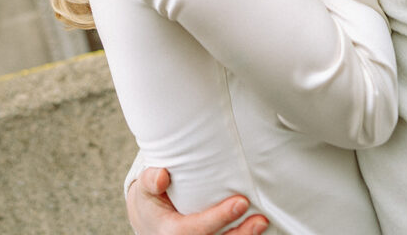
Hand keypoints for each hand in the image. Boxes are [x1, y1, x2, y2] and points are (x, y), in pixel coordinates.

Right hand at [126, 167, 268, 234]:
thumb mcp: (145, 188)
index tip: (242, 202)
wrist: (149, 220)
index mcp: (170, 232)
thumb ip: (151, 180)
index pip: (197, 229)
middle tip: (260, 220)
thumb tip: (162, 177)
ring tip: (262, 223)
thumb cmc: (151, 199)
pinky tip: (255, 228)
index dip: (220, 218)